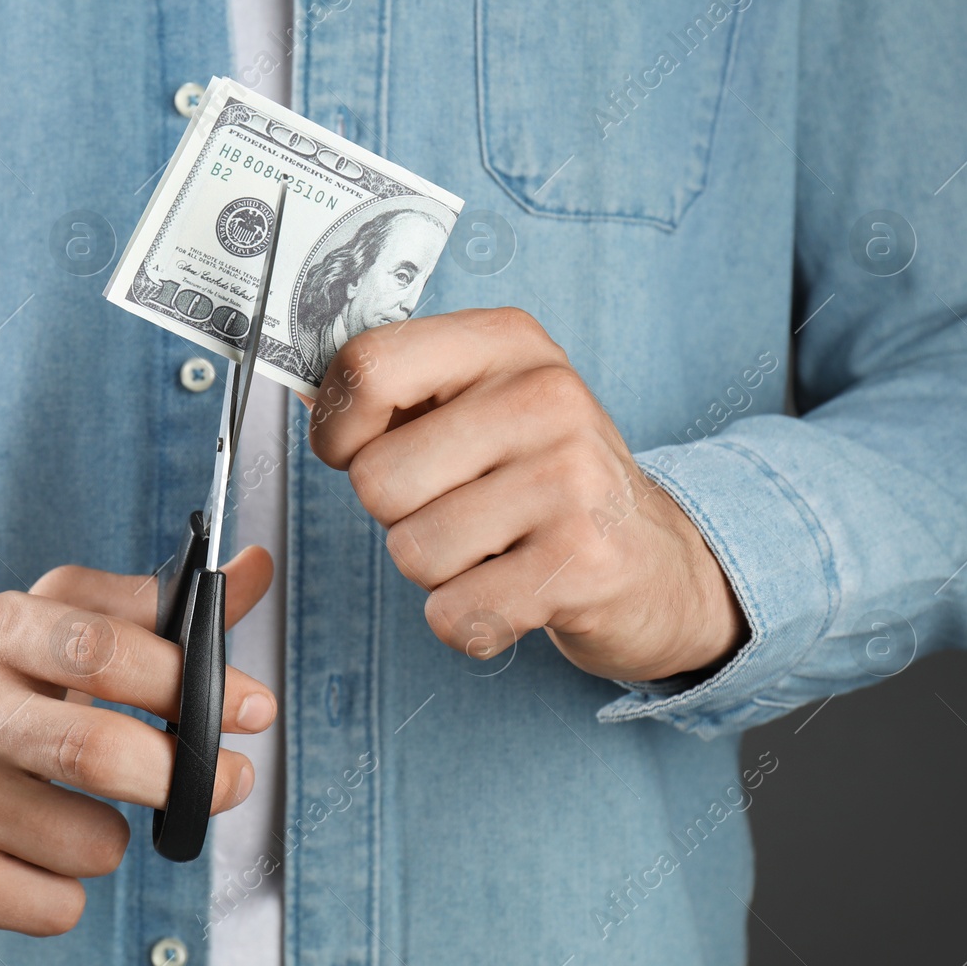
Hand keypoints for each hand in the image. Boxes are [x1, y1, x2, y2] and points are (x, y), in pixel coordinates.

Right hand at [0, 547, 275, 934]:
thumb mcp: (56, 633)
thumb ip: (156, 609)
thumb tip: (257, 567)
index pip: (106, 648)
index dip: (193, 682)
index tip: (253, 708)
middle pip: (101, 751)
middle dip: (185, 774)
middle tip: (223, 781)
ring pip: (93, 841)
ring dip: (114, 839)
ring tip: (79, 816)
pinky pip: (56, 904)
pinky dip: (68, 893)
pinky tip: (34, 859)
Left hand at [308, 308, 746, 682]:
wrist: (658, 562)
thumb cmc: (543, 481)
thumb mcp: (482, 407)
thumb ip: (399, 395)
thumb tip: (308, 396)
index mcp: (508, 342)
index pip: (369, 366)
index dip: (336, 425)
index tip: (352, 449)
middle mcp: (546, 396)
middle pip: (377, 477)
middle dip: (398, 516)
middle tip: (460, 511)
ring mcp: (572, 478)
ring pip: (412, 551)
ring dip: (437, 573)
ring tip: (495, 550)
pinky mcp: (584, 561)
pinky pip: (455, 614)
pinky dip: (469, 623)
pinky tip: (514, 594)